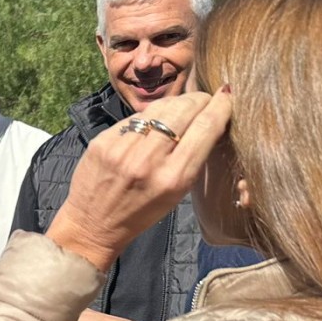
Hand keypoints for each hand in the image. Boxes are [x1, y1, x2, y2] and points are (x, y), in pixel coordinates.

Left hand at [46, 88, 232, 270]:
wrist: (93, 224)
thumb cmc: (141, 212)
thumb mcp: (177, 193)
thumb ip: (193, 157)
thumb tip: (209, 117)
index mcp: (174, 178)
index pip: (206, 127)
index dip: (221, 105)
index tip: (228, 96)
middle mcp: (148, 160)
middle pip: (185, 109)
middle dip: (200, 99)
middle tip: (204, 101)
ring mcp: (122, 148)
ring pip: (160, 107)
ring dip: (177, 102)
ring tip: (182, 107)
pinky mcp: (103, 140)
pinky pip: (135, 117)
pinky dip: (150, 115)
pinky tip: (153, 122)